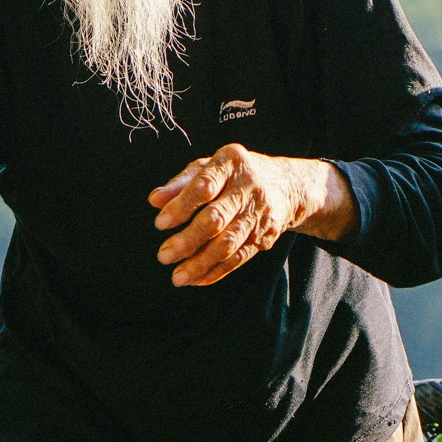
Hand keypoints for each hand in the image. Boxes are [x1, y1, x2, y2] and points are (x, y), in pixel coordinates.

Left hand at [149, 145, 354, 286]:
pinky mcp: (265, 236)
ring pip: (228, 244)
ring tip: (177, 276)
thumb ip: (180, 183)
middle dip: (188, 240)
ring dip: (201, 263)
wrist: (286, 185)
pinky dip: (217, 271)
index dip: (181, 206)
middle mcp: (248, 187)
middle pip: (217, 218)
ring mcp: (259, 213)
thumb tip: (154, 201)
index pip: (204, 186)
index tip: (160, 224)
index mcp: (231, 162)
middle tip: (164, 256)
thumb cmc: (234, 174)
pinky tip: (196, 279)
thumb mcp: (209, 167)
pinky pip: (239, 258)